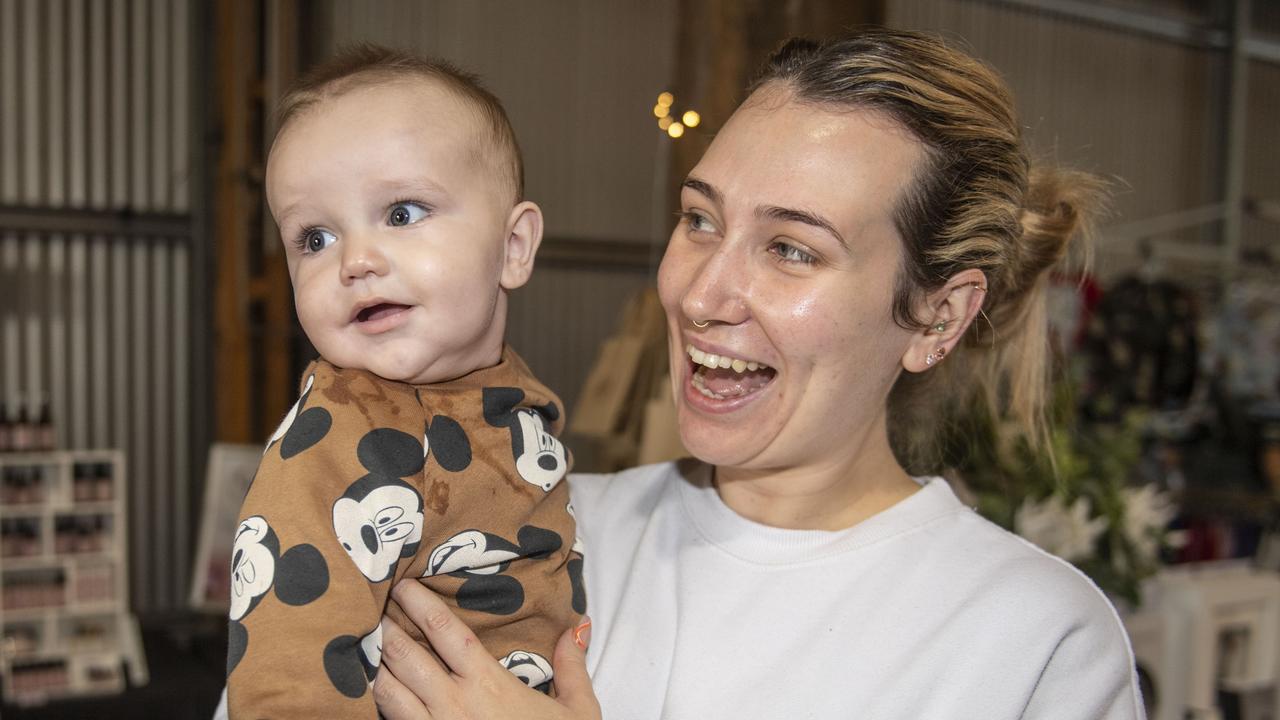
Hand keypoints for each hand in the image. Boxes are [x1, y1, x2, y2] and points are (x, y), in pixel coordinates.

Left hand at [373, 580, 600, 719]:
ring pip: (386, 691)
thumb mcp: (578, 710)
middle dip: (386, 630)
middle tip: (376, 610)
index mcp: (489, 684)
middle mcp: (454, 705)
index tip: (405, 586)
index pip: (447, 632)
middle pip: (405, 657)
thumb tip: (577, 627)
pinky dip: (379, 703)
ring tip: (369, 647)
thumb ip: (572, 667)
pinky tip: (376, 690)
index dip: (422, 605)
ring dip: (375, 666)